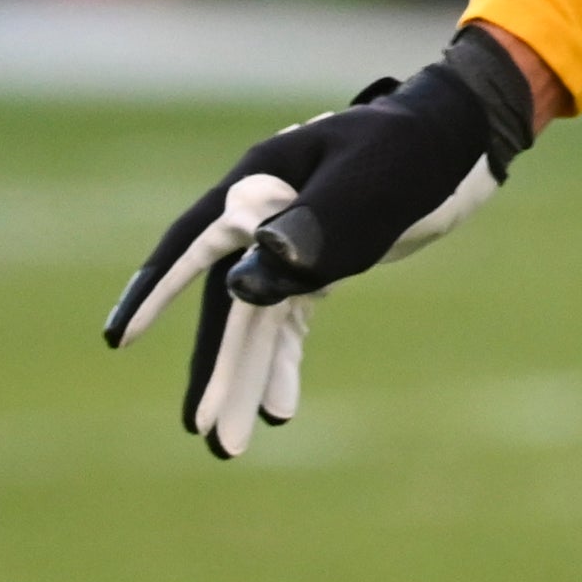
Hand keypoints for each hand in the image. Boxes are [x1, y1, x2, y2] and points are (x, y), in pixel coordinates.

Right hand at [101, 29, 529, 457]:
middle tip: (201, 432)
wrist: (463, 135)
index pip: (193, 246)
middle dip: (214, 367)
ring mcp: (289, 240)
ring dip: (243, 377)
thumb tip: (245, 280)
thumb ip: (310, 227)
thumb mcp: (368, 183)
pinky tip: (278, 408)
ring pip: (254, 319)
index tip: (118, 340)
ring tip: (230, 445)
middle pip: (227, 301)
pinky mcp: (320, 260)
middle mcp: (262, 215)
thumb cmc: (414, 147)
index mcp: (259, 185)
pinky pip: (286, 319)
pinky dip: (280, 361)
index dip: (156, 293)